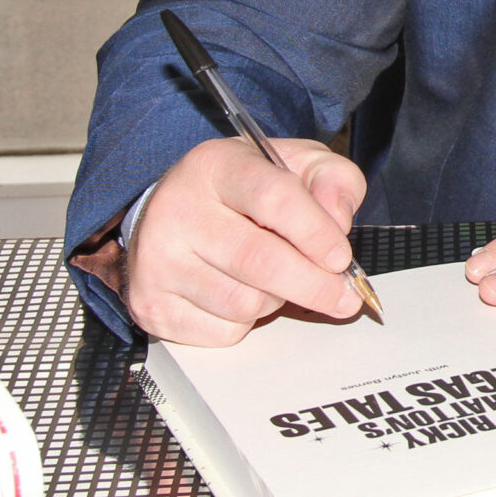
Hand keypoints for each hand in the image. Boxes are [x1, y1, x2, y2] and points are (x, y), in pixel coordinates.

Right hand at [124, 136, 367, 344]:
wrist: (173, 214)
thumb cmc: (243, 191)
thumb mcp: (296, 164)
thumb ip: (333, 179)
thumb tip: (338, 221)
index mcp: (216, 165)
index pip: (273, 198)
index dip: (316, 233)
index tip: (341, 258)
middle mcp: (178, 210)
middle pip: (259, 261)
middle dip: (313, 285)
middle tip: (342, 296)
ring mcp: (158, 261)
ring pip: (244, 303)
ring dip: (275, 301)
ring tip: (271, 279)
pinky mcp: (154, 306)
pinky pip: (223, 332)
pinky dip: (246, 323)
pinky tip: (239, 293)